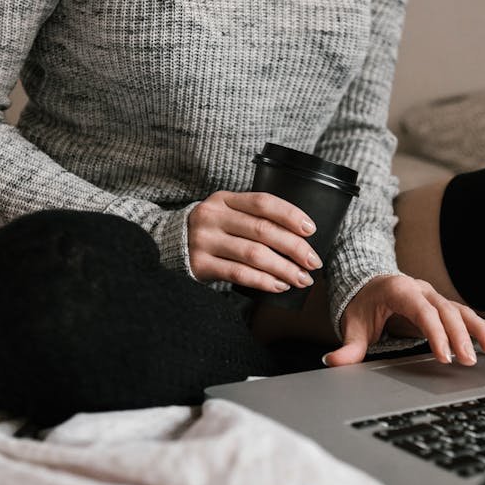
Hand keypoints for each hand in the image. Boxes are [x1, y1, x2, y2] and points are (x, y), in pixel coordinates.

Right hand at [187, 191, 322, 291]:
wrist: (170, 245)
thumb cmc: (213, 231)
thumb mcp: (227, 214)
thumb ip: (254, 218)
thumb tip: (301, 236)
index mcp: (224, 199)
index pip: (263, 202)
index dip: (290, 215)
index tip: (311, 229)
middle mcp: (213, 216)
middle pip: (263, 230)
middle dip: (294, 247)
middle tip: (314, 261)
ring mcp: (204, 240)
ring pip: (254, 254)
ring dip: (284, 269)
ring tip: (302, 278)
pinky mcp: (200, 264)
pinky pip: (239, 274)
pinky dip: (264, 281)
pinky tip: (280, 286)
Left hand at [323, 275, 484, 366]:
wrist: (367, 283)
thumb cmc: (362, 304)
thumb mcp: (353, 325)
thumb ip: (348, 346)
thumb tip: (334, 362)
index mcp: (400, 290)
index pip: (423, 312)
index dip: (435, 334)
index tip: (444, 356)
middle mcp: (422, 289)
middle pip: (447, 312)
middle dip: (461, 336)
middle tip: (469, 360)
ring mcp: (435, 295)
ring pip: (462, 311)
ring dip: (480, 329)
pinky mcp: (443, 304)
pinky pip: (466, 314)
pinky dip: (484, 325)